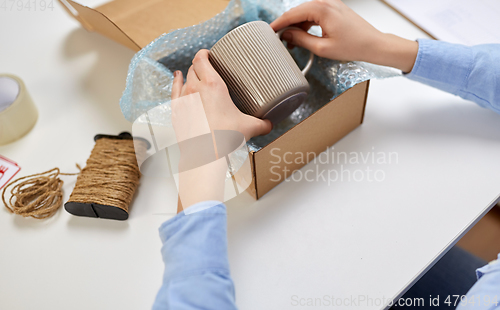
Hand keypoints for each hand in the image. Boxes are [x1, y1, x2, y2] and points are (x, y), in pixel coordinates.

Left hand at [171, 49, 271, 212]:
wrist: (205, 154)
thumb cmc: (225, 138)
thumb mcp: (249, 128)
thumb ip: (262, 124)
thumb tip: (270, 123)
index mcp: (213, 85)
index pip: (202, 59)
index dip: (204, 53)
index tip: (209, 53)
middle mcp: (195, 88)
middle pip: (194, 67)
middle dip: (200, 65)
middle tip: (208, 66)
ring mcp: (183, 99)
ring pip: (184, 77)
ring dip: (189, 73)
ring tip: (193, 71)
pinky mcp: (176, 111)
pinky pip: (174, 90)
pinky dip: (176, 82)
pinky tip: (177, 78)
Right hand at [270, 0, 417, 72]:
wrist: (373, 45)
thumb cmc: (354, 46)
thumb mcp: (322, 48)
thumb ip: (301, 40)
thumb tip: (286, 35)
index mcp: (322, 9)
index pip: (292, 13)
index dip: (279, 23)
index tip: (269, 30)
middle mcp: (326, 2)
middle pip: (298, 11)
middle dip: (287, 25)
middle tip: (278, 39)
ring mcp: (331, 4)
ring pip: (305, 12)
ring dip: (297, 25)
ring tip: (291, 42)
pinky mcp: (335, 9)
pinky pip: (315, 13)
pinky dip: (306, 24)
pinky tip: (303, 36)